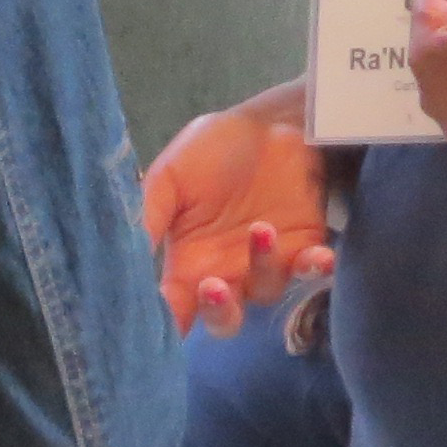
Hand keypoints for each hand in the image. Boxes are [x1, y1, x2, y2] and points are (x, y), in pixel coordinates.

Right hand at [143, 83, 333, 334]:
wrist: (267, 123)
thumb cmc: (212, 150)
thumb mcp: (171, 175)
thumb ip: (151, 213)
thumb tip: (129, 255)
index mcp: (188, 261)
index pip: (173, 307)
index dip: (165, 323)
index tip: (160, 321)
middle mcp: (226, 271)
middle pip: (222, 318)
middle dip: (219, 311)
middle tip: (212, 286)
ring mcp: (267, 264)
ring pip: (266, 291)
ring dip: (263, 266)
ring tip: (260, 228)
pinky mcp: (305, 249)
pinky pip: (310, 272)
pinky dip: (314, 268)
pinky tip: (317, 256)